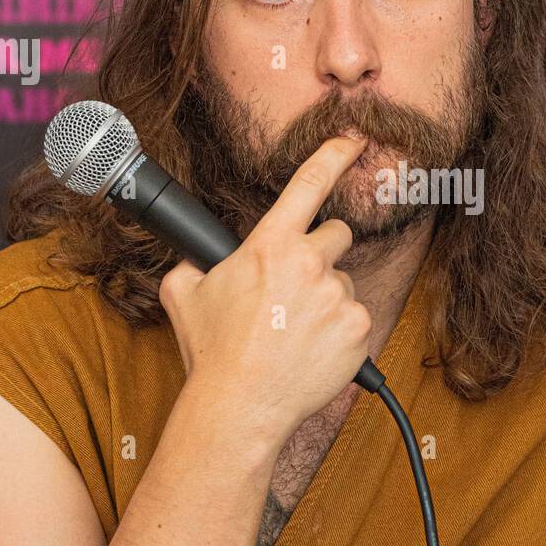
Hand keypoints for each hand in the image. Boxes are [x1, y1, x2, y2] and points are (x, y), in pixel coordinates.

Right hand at [158, 134, 372, 448]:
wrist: (240, 407)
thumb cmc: (213, 352)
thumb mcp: (185, 294)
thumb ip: (196, 263)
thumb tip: (198, 259)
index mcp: (270, 245)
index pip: (308, 184)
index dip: (334, 154)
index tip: (353, 138)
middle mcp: (311, 264)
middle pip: (338, 235)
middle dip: (322, 253)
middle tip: (296, 288)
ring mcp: (339, 297)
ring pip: (344, 283)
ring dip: (327, 300)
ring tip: (294, 333)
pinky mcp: (359, 330)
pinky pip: (356, 320)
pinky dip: (339, 334)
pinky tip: (311, 352)